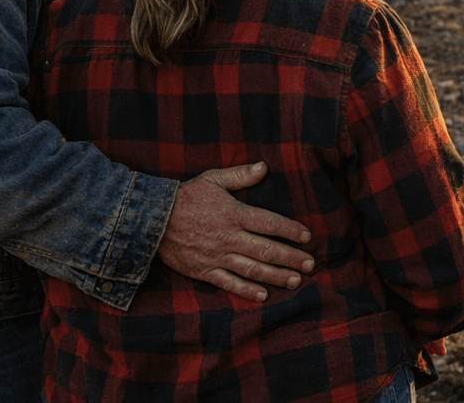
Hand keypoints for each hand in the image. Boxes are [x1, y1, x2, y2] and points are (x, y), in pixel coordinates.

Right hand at [157, 162, 314, 301]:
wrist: (153, 220)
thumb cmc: (186, 197)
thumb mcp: (212, 179)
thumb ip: (240, 175)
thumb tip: (264, 166)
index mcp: (234, 214)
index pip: (270, 223)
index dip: (291, 230)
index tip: (307, 236)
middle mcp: (229, 237)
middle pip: (267, 249)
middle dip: (291, 258)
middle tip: (311, 264)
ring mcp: (217, 256)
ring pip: (253, 269)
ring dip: (276, 276)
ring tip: (296, 281)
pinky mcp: (205, 270)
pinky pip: (229, 283)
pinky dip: (247, 291)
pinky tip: (263, 296)